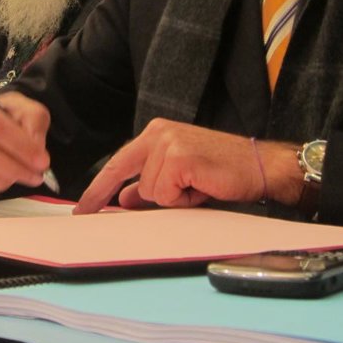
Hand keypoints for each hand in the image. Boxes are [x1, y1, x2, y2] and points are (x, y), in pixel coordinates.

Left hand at [73, 119, 302, 213]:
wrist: (260, 166)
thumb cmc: (222, 172)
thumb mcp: (179, 178)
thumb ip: (149, 185)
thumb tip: (125, 199)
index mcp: (156, 133)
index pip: (118, 163)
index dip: (99, 188)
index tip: (83, 208)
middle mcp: (158, 133)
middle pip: (129, 177)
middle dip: (133, 196)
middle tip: (126, 204)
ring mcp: (168, 143)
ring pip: (149, 191)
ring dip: (173, 199)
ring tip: (197, 187)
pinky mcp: (180, 158)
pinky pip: (165, 195)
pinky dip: (183, 200)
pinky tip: (201, 187)